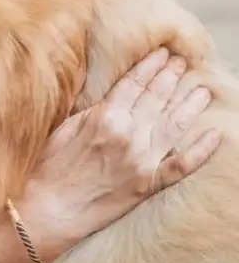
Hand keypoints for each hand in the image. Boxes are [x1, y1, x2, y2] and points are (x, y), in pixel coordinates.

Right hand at [19, 47, 221, 262]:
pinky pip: (182, 165)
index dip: (150, 66)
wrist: (48, 208)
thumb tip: (106, 96)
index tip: (162, 53)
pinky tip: (215, 136)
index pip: (134, 84)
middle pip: (157, 98)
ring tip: (201, 91)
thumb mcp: (62, 128)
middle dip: (171, 77)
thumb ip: (88, 110)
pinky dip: (201, 151)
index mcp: (105, 116)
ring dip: (190, 105)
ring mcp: (142, 160)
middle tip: (183, 63)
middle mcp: (129, 134)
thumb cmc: (48, 168)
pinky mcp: (147, 184)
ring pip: (174, 125)